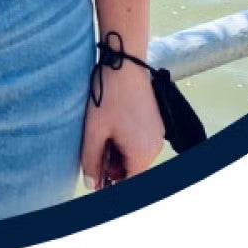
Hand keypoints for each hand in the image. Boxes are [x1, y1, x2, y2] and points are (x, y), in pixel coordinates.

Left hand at [80, 60, 166, 189]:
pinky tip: (112, 125)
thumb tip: (91, 184)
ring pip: (136, 155)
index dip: (111, 184)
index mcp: (142, 153)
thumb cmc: (108, 96)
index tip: (96, 178)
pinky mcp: (156, 122)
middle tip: (95, 151)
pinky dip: (127, 140)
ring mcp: (157, 133)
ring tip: (102, 134)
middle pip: (133, 169)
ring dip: (119, 152)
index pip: (129, 181)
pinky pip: (141, 141)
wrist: (124, 63)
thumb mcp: (94, 130)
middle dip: (113, 166)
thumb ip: (91, 160)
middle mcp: (155, 146)